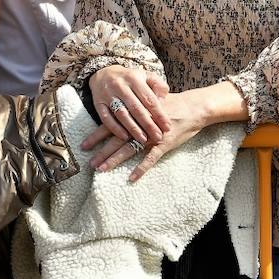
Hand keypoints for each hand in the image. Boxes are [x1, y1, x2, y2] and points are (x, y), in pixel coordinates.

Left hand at [85, 88, 204, 180]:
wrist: (194, 107)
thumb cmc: (171, 104)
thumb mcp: (150, 101)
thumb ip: (134, 107)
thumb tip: (116, 110)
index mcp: (134, 114)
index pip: (111, 125)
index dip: (97, 136)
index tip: (84, 145)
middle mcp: (140, 125)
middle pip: (116, 140)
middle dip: (102, 152)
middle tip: (89, 163)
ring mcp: (152, 135)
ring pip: (129, 149)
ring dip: (114, 160)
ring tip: (101, 169)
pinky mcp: (165, 144)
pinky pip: (151, 158)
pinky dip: (141, 168)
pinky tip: (132, 178)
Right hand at [88, 65, 168, 146]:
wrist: (103, 72)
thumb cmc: (130, 78)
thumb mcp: (146, 76)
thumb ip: (158, 86)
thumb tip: (163, 104)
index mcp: (134, 78)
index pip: (149, 99)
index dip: (159, 114)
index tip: (167, 127)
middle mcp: (120, 86)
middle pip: (136, 108)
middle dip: (148, 125)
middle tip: (158, 137)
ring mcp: (107, 94)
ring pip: (121, 114)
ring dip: (133, 128)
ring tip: (143, 140)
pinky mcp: (98, 103)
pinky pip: (106, 118)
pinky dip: (115, 128)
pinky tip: (125, 137)